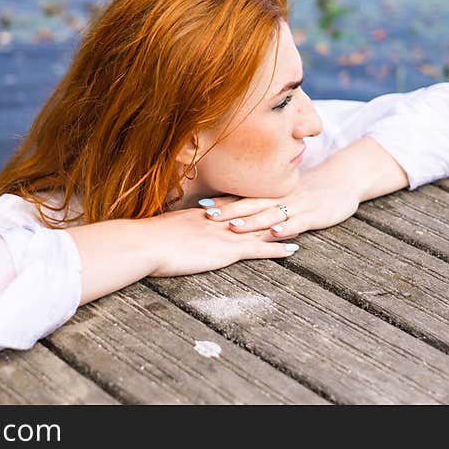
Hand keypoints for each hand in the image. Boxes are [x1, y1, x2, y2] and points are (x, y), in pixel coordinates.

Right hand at [139, 207, 300, 277]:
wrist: (145, 243)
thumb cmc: (145, 240)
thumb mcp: (161, 229)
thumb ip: (171, 229)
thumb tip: (166, 232)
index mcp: (202, 214)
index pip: (232, 205)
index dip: (249, 202)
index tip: (263, 199)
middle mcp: (218, 220)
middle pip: (252, 211)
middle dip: (273, 208)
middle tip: (294, 204)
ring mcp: (225, 233)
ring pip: (262, 227)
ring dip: (283, 226)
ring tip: (303, 224)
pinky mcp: (227, 250)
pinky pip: (259, 248)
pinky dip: (278, 248)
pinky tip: (294, 250)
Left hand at [199, 168, 360, 239]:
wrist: (344, 180)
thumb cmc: (311, 191)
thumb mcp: (286, 194)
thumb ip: (265, 201)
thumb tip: (237, 211)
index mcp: (273, 194)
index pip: (244, 197)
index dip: (223, 201)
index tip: (200, 204)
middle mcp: (282, 198)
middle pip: (252, 205)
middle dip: (229, 211)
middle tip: (207, 215)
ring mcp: (298, 206)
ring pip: (272, 214)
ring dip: (252, 221)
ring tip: (234, 226)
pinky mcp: (315, 215)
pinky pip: (299, 222)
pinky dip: (287, 228)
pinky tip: (276, 233)